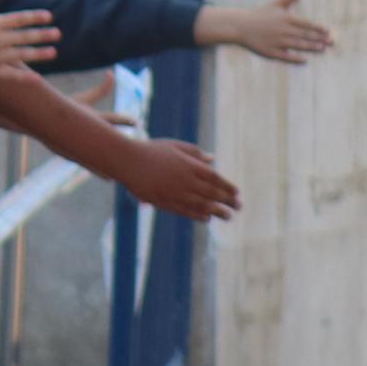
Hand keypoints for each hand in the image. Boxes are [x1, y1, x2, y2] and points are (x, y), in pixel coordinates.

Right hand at [0, 0, 66, 89]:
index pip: (18, 19)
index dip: (34, 17)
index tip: (48, 16)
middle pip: (22, 37)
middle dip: (41, 35)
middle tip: (57, 34)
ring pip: (20, 55)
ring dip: (38, 54)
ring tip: (53, 52)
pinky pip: (10, 74)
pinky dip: (23, 77)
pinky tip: (37, 79)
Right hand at [114, 136, 239, 222]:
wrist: (127, 161)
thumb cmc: (152, 150)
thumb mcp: (175, 146)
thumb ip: (195, 153)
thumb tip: (213, 159)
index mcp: (189, 165)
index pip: (214, 178)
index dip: (227, 186)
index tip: (237, 193)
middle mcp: (185, 180)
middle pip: (211, 192)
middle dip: (227, 200)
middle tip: (239, 207)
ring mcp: (175, 192)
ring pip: (200, 204)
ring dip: (217, 211)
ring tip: (228, 216)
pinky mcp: (164, 202)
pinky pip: (184, 211)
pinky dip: (197, 215)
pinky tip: (207, 218)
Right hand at [203, 0, 330, 63]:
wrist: (241, 26)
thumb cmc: (262, 14)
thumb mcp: (277, 3)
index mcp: (285, 18)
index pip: (305, 23)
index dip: (317, 27)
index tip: (328, 30)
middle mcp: (282, 30)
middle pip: (304, 35)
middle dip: (318, 38)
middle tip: (332, 41)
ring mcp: (276, 42)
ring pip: (297, 45)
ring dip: (310, 47)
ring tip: (322, 49)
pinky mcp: (270, 52)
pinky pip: (285, 56)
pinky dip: (295, 58)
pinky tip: (305, 60)